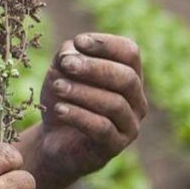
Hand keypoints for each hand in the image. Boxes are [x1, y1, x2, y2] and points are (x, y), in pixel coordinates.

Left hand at [37, 33, 146, 178]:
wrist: (52, 138)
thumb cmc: (63, 97)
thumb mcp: (61, 71)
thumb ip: (67, 56)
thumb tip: (73, 53)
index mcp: (129, 74)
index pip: (130, 52)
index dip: (106, 44)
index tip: (79, 41)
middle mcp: (136, 100)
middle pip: (127, 78)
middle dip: (94, 68)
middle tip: (66, 64)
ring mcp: (129, 125)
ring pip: (115, 104)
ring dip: (83, 92)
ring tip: (57, 87)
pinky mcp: (115, 146)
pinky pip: (102, 128)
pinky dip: (79, 116)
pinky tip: (59, 109)